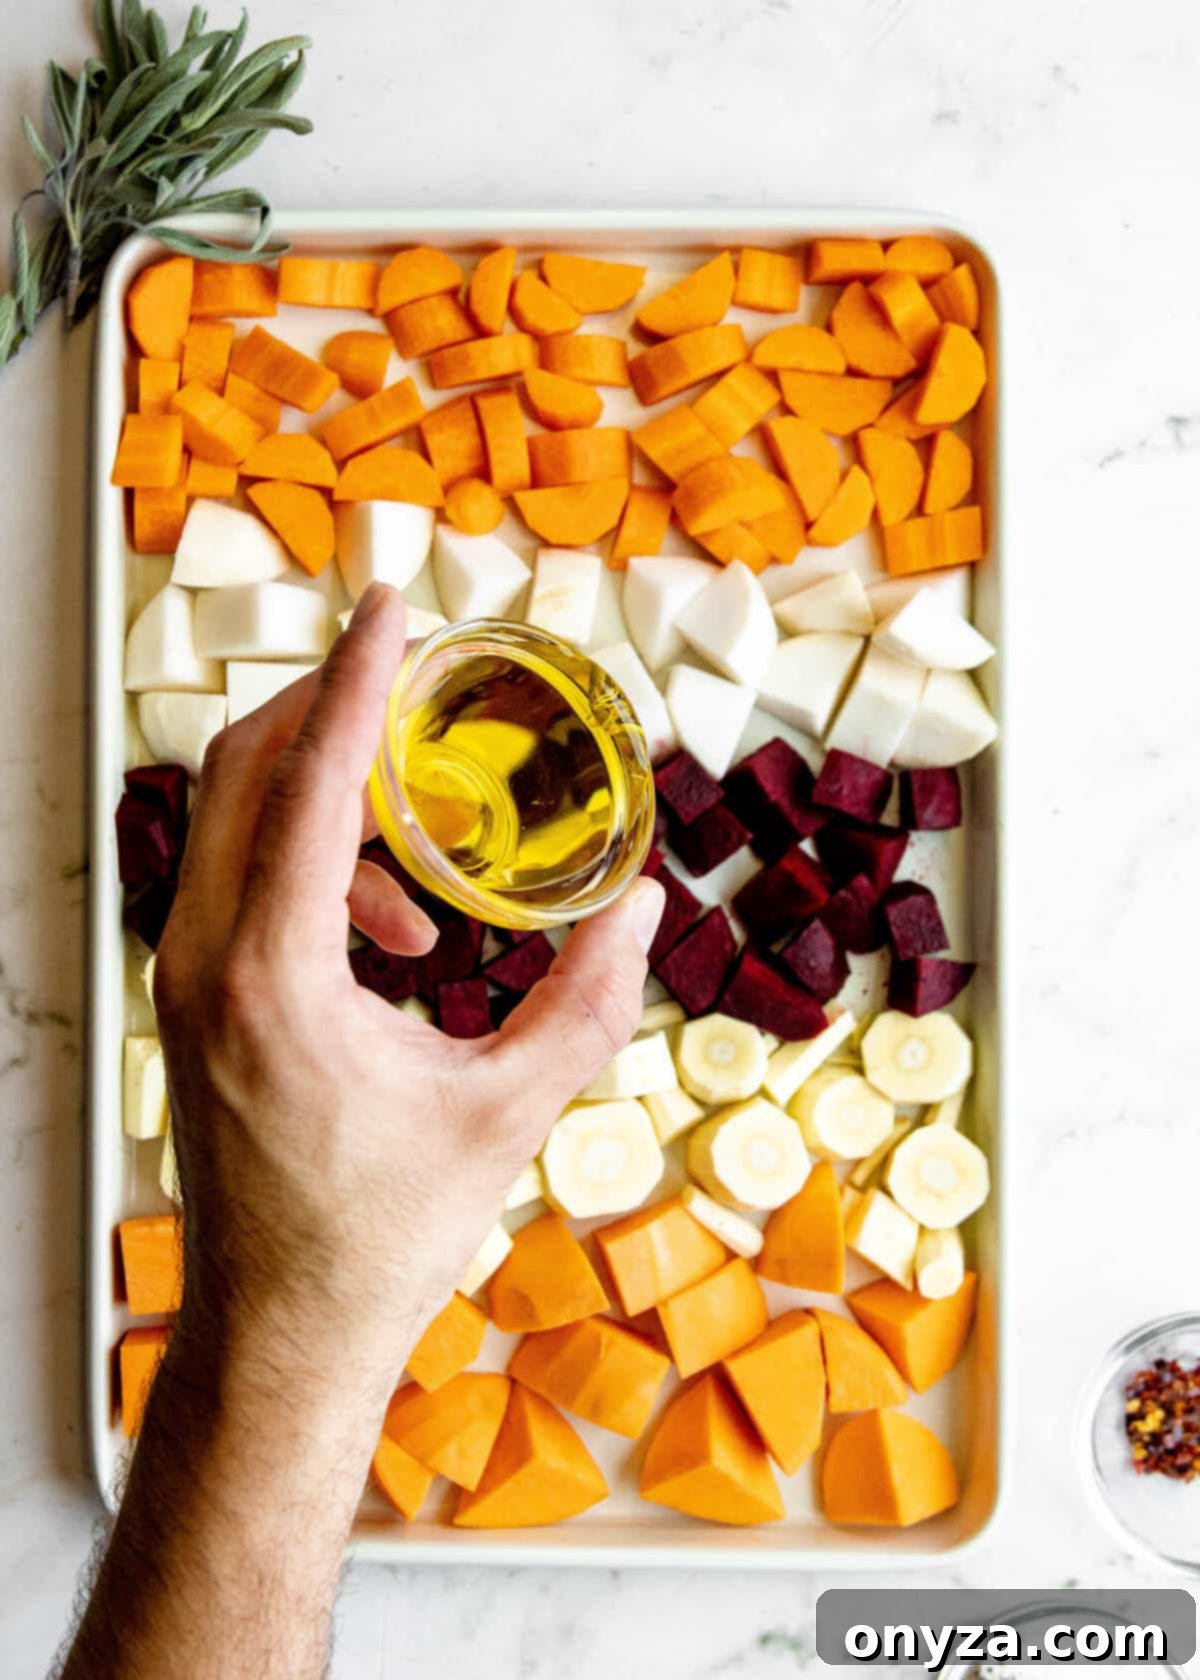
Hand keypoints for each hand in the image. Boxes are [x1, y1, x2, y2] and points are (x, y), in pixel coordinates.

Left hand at [153, 583, 664, 1410]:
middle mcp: (203, 962)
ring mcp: (182, 980)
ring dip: (329, 799)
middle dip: (332, 710)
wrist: (283, 1331)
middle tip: (421, 693)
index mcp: (273, 977)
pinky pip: (237, 876)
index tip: (391, 606)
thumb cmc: (383, 1234)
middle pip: (244, 767)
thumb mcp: (510, 1114)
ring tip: (431, 875)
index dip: (357, 680)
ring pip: (233, 817)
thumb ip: (589, 1000)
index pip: (309, 781)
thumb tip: (643, 903)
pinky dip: (314, 862)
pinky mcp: (191, 999)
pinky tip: (396, 937)